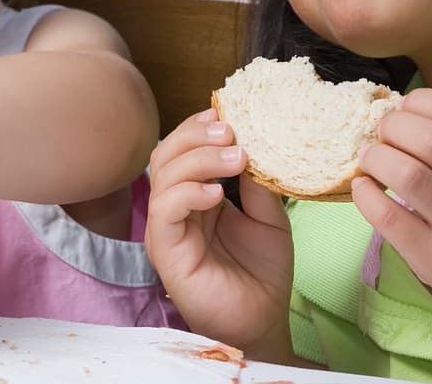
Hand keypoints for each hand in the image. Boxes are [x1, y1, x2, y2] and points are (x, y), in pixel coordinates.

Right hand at [145, 109, 294, 361]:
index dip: (199, 126)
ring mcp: (167, 229)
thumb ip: (257, 182)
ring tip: (235, 158)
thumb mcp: (268, 215)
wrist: (264, 318)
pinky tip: (216, 194)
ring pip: (162, 176)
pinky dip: (188, 193)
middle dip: (196, 135)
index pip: (183, 148)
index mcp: (194, 194)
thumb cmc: (262, 270)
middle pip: (166, 154)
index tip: (228, 113)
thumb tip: (254, 141)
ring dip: (198, 159)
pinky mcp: (166, 252)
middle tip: (231, 131)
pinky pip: (165, 212)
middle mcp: (175, 207)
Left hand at [352, 89, 431, 314]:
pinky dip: (365, 195)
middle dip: (393, 127)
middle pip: (431, 139)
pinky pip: (388, 216)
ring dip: (376, 158)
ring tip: (371, 160)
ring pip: (408, 175)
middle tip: (382, 135)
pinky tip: (363, 188)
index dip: (421, 102)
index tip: (403, 109)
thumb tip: (397, 112)